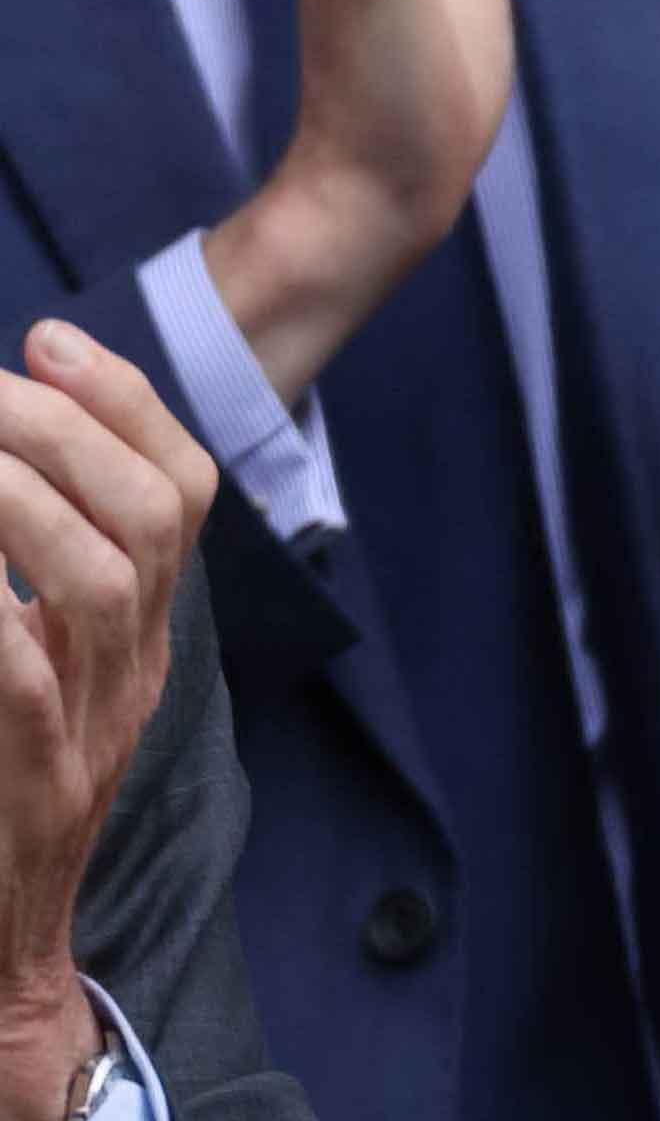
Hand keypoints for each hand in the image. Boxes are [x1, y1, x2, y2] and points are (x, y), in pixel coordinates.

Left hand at [0, 330, 224, 1120]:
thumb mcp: (27, 679)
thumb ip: (24, 589)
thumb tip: (1, 481)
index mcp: (138, 646)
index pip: (181, 497)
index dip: (127, 405)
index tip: (49, 338)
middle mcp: (133, 680)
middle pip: (155, 523)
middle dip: (71, 430)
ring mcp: (89, 734)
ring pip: (101, 584)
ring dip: (22, 500)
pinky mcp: (31, 783)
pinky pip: (19, 673)